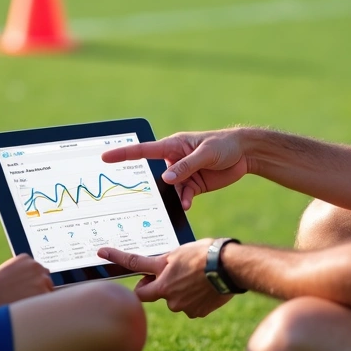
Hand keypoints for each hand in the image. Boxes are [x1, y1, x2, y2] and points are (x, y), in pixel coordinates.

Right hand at [0, 254, 53, 304]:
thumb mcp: (7, 272)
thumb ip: (21, 273)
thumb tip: (29, 282)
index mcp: (26, 258)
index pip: (37, 270)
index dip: (33, 281)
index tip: (28, 288)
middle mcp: (36, 265)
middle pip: (45, 278)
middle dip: (39, 288)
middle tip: (27, 297)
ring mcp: (41, 278)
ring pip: (48, 288)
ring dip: (41, 295)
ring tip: (25, 303)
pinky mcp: (44, 291)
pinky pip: (48, 299)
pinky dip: (41, 304)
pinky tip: (29, 306)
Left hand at [98, 241, 231, 317]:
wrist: (230, 267)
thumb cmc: (207, 253)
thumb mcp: (181, 252)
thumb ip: (165, 263)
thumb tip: (157, 271)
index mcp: (161, 272)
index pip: (133, 263)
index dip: (115, 257)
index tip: (100, 252)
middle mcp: (166, 291)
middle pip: (149, 293)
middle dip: (153, 287)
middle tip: (167, 276)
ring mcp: (180, 305)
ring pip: (172, 300)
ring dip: (178, 292)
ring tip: (196, 279)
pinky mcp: (194, 313)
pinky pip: (188, 307)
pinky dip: (193, 300)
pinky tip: (204, 289)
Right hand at [102, 129, 250, 209]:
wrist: (245, 154)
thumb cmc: (223, 145)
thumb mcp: (205, 153)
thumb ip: (186, 166)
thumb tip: (166, 179)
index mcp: (172, 145)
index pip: (143, 150)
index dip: (123, 153)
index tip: (104, 156)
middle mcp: (173, 160)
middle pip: (154, 175)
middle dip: (149, 186)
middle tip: (137, 195)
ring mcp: (183, 174)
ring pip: (169, 190)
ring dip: (173, 197)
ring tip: (182, 201)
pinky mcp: (193, 185)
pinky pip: (182, 197)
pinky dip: (184, 201)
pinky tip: (187, 204)